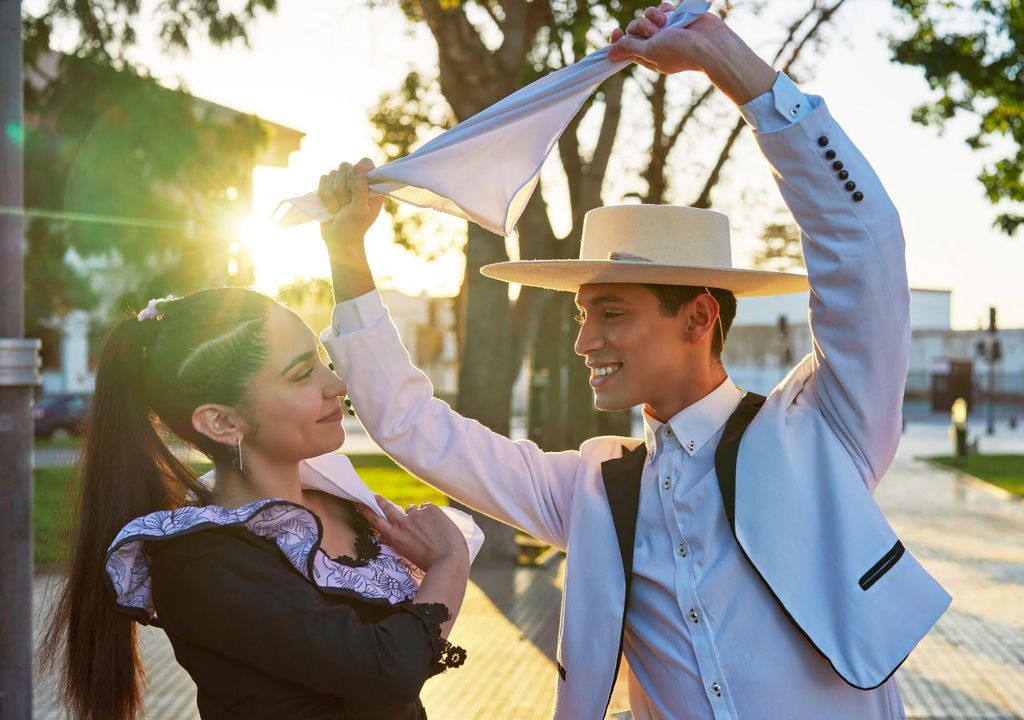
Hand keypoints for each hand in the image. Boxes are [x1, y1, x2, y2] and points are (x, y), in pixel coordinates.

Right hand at [318, 158, 384, 254]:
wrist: (338, 241)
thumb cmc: (353, 228)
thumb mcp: (360, 209)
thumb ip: (360, 188)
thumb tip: (357, 166)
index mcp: (372, 186)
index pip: (365, 163)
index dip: (358, 170)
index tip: (354, 184)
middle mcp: (358, 182)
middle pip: (345, 167)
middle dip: (341, 188)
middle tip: (345, 204)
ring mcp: (343, 185)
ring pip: (332, 174)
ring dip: (331, 194)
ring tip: (337, 209)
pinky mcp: (329, 189)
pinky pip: (322, 180)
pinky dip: (323, 194)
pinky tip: (329, 207)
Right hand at [359, 496, 468, 570]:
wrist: (449, 560)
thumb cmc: (431, 563)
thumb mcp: (409, 553)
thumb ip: (404, 537)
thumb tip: (408, 521)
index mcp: (395, 537)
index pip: (376, 521)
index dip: (367, 510)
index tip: (360, 502)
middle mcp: (402, 523)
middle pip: (387, 507)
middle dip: (380, 501)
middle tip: (374, 496)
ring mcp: (416, 514)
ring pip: (412, 509)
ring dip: (418, 516)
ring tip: (429, 530)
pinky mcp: (430, 508)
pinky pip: (427, 507)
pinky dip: (431, 515)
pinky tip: (438, 526)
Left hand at [608, 3, 775, 105]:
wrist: (711, 44)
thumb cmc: (681, 51)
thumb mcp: (650, 51)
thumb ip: (630, 48)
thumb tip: (609, 53)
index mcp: (648, 56)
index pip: (626, 47)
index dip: (619, 40)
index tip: (616, 33)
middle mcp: (656, 44)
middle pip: (634, 28)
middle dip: (640, 26)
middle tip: (654, 32)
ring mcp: (667, 30)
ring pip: (647, 16)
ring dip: (652, 16)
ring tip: (665, 22)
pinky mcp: (677, 18)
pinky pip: (662, 8)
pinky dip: (664, 8)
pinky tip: (670, 13)